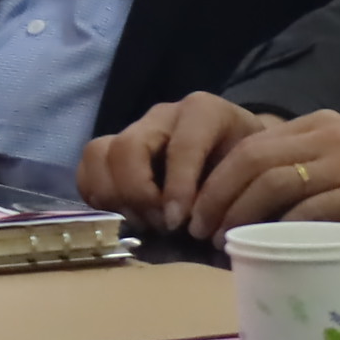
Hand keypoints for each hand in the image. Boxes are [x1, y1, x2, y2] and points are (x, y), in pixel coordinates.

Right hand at [83, 94, 266, 232]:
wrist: (241, 153)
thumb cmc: (246, 167)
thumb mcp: (251, 173)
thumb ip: (231, 191)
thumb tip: (203, 227)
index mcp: (204, 112)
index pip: (182, 146)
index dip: (178, 188)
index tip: (180, 224)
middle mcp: (164, 115)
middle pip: (127, 147)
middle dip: (139, 194)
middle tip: (161, 225)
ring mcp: (136, 129)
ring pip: (99, 152)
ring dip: (114, 197)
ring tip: (142, 222)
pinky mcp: (116, 148)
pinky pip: (88, 166)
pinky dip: (97, 195)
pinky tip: (123, 214)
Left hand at [189, 108, 339, 250]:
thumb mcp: (332, 169)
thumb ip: (293, 173)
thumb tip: (229, 206)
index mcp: (317, 125)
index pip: (250, 145)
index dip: (215, 180)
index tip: (195, 213)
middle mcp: (331, 135)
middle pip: (255, 161)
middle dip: (218, 198)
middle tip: (201, 231)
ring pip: (276, 184)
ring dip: (242, 216)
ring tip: (227, 243)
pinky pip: (312, 212)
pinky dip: (283, 232)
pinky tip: (270, 250)